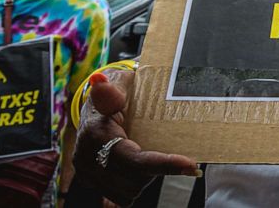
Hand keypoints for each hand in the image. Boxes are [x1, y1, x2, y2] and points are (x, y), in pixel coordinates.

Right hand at [73, 68, 198, 205]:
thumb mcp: (119, 83)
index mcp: (95, 134)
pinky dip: (135, 186)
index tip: (190, 165)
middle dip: (157, 169)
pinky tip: (144, 174)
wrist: (98, 102)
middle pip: (134, 180)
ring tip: (151, 154)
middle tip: (172, 152)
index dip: (163, 164)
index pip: (133, 159)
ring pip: (128, 193)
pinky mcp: (93, 181)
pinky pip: (118, 198)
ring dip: (145, 179)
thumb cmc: (115, 91)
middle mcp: (88, 157)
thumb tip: (99, 82)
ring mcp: (88, 172)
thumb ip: (112, 89)